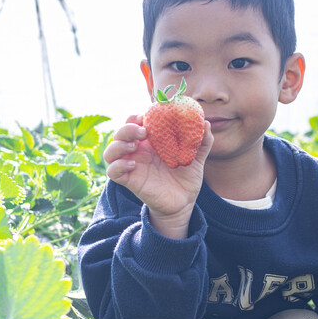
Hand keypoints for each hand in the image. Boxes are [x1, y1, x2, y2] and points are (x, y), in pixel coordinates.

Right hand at [103, 116, 213, 236]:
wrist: (184, 202)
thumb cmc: (186, 177)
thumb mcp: (197, 158)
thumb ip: (202, 142)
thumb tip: (206, 123)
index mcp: (151, 142)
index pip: (136, 122)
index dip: (137, 116)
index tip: (148, 115)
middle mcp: (138, 151)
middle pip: (121, 133)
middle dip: (127, 128)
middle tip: (143, 131)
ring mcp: (131, 165)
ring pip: (111, 150)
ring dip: (118, 144)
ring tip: (134, 145)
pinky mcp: (129, 180)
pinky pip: (112, 171)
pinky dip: (118, 165)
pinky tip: (133, 165)